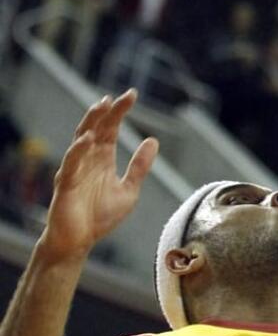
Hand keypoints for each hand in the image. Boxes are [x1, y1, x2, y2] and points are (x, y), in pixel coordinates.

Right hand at [40, 91, 158, 261]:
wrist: (78, 241)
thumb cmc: (100, 216)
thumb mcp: (129, 190)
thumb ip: (140, 167)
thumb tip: (153, 140)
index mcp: (103, 159)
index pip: (111, 129)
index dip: (120, 112)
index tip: (132, 94)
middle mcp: (88, 159)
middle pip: (97, 128)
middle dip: (108, 112)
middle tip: (120, 96)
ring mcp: (75, 169)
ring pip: (81, 140)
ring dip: (91, 122)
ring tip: (102, 106)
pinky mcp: (66, 183)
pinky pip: (71, 163)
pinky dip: (78, 150)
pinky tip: (87, 138)